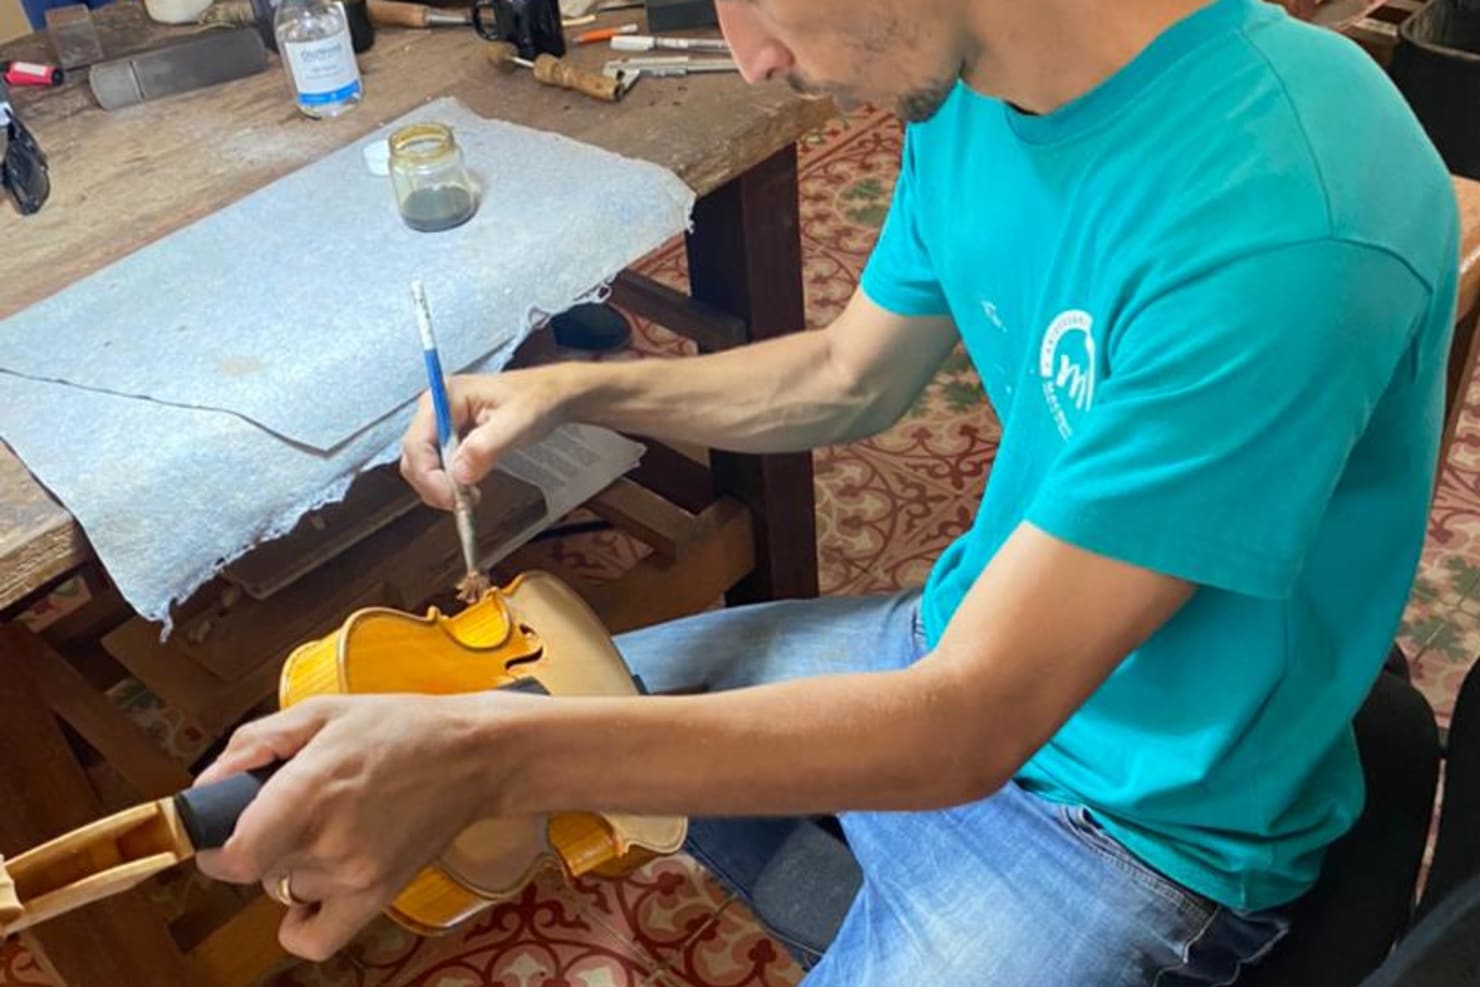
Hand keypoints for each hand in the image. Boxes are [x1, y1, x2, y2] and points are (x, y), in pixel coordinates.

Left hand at [193, 694, 503, 960]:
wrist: (474, 755)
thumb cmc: (398, 727)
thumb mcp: (322, 711)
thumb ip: (254, 744)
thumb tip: (206, 787)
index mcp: (311, 789)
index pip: (232, 855)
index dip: (214, 845)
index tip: (222, 827)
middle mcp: (330, 841)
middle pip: (255, 869)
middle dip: (259, 839)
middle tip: (293, 806)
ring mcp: (355, 875)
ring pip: (284, 890)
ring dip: (291, 865)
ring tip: (329, 825)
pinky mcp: (377, 896)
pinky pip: (314, 938)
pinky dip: (302, 921)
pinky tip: (316, 886)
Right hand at [400, 368, 572, 510]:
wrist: (550, 396)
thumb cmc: (536, 401)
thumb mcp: (517, 422)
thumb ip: (486, 446)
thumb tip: (458, 474)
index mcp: (444, 397)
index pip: (417, 442)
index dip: (428, 475)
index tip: (451, 498)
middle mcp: (434, 409)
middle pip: (414, 457)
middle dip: (433, 485)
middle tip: (462, 503)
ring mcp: (439, 424)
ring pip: (421, 465)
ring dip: (439, 487)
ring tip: (470, 496)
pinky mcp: (449, 438)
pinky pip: (436, 466)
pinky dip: (447, 483)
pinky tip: (468, 489)